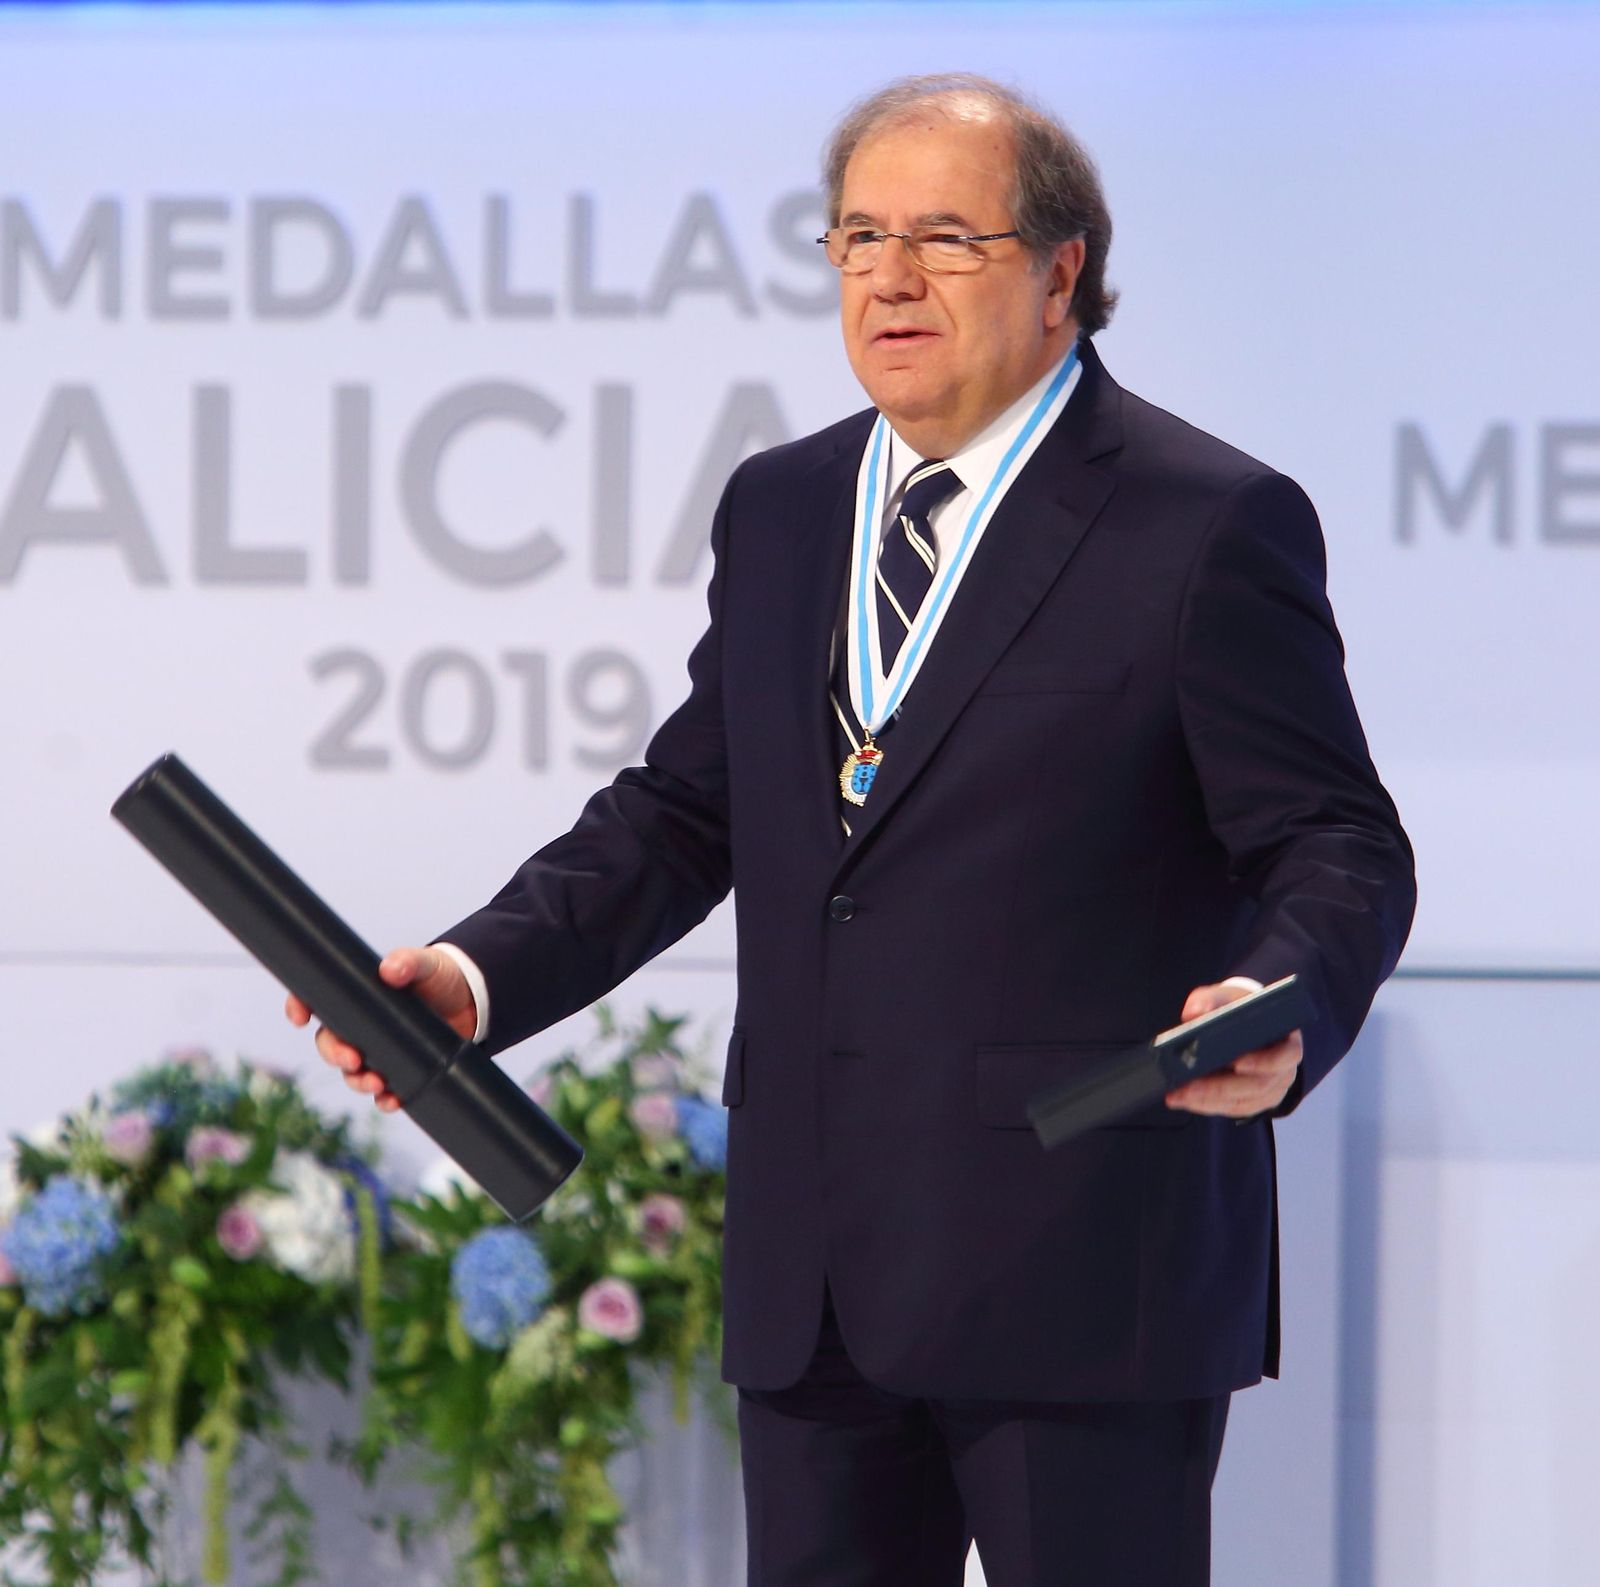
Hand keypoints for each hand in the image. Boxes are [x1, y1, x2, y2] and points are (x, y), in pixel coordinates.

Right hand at [284, 946, 477, 1113]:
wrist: (471, 1000)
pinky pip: (383, 1092)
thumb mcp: (425, 964)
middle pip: (330, 1045)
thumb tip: (389, 969)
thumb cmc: (438, 976)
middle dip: (335, 1055)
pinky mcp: (400, 1070)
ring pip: (352, 1073)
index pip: (317, 1002)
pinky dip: (384, 1100)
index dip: (299, 1007)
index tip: (299, 1017)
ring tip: (376, 1083)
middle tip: (353, 1059)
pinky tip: (391, 1101)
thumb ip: (408, 962)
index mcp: (357, 997)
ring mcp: (378, 1051)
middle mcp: (360, 1027)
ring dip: (357, 1082)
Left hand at [1163, 981, 1300, 1119]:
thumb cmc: (1240, 1008)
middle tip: (1188, 1087)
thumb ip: (1211, 1000)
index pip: (1285, 1055)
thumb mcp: (1228, 997)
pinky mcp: (1254, 1101)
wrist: (1246, 1022)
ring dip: (1207, 1100)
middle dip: (1220, 1088)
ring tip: (1177, 1095)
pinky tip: (1182, 1099)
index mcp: (1287, 1041)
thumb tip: (1193, 1012)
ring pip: (1242, 1102)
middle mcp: (1284, 1070)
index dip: (1263, 1061)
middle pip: (1257, 1085)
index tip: (1236, 1063)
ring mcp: (1271, 1090)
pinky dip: (1206, 1105)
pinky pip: (1231, 1108)